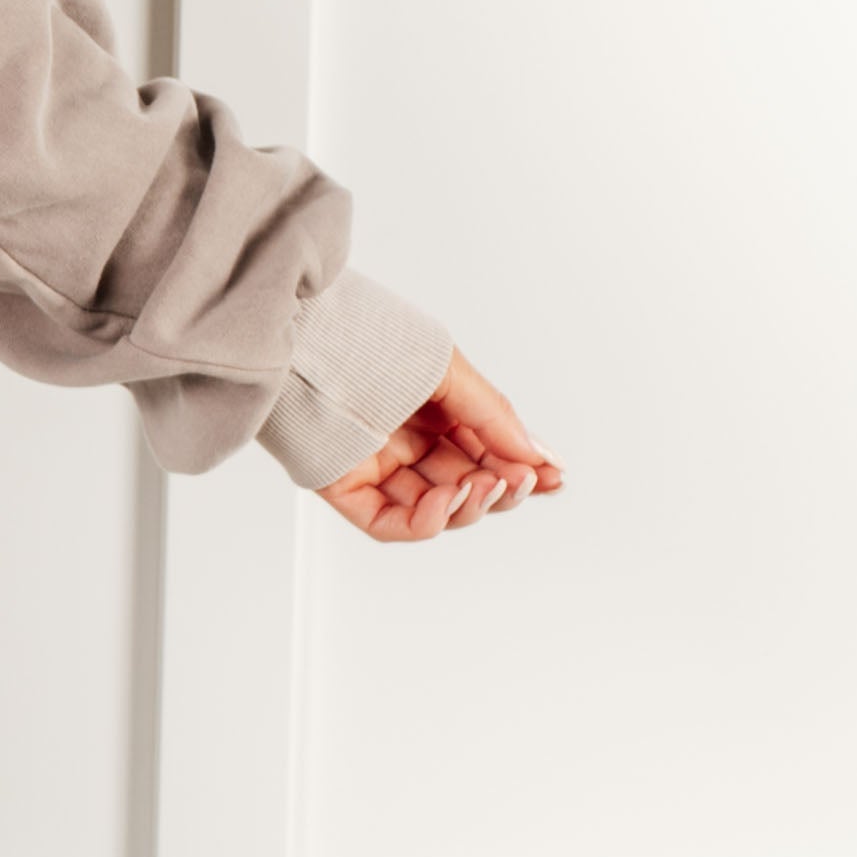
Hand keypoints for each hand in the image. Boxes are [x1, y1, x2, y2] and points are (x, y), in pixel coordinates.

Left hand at [322, 340, 561, 544]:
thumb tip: (541, 457)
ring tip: (485, 485)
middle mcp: (406, 441)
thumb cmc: (366, 337)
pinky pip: (389, 521)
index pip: (484, 453)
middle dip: (500, 489)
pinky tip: (446, 503)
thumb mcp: (448, 372)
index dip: (518, 469)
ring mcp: (376, 465)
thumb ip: (495, 417)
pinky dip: (424, 522)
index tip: (553, 477)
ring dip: (468, 506)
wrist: (303, 334)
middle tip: (523, 481)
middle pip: (464, 485)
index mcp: (432, 411)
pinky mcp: (344, 486)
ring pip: (432, 509)